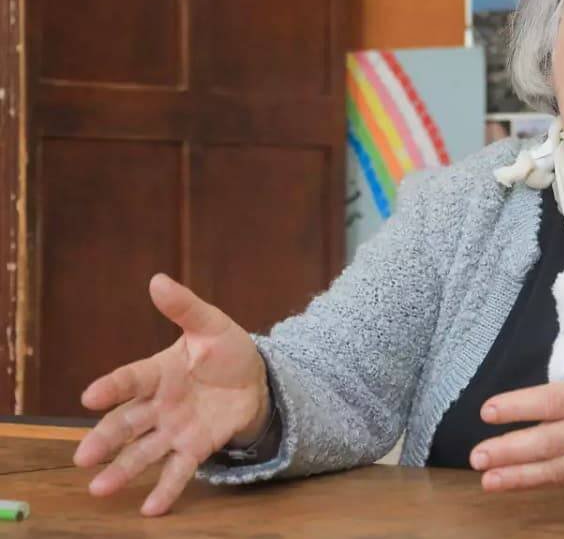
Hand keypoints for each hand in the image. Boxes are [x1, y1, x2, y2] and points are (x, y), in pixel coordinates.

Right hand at [73, 274, 268, 515]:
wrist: (255, 379)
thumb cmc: (225, 350)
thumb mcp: (210, 325)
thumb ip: (185, 308)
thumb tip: (158, 280)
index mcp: (157, 372)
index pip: (130, 380)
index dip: (111, 387)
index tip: (88, 396)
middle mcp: (158, 404)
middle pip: (126, 423)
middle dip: (105, 440)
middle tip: (82, 457)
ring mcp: (174, 428)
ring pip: (143, 451)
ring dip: (122, 470)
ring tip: (100, 488)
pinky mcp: (195, 447)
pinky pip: (178, 470)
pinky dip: (165, 489)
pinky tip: (151, 509)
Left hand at [468, 382, 563, 491]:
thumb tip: (535, 333)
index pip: (551, 401)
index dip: (519, 407)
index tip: (487, 411)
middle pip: (549, 441)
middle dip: (511, 450)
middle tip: (477, 457)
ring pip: (555, 469)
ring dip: (518, 476)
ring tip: (487, 480)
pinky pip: (559, 479)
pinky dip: (532, 482)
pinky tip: (505, 483)